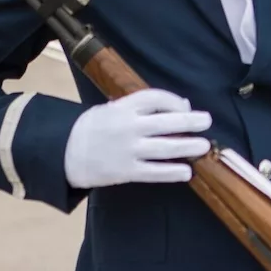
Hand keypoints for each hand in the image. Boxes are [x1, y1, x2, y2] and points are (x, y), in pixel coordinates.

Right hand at [64, 89, 211, 188]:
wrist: (63, 152)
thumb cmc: (96, 127)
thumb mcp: (114, 108)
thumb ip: (144, 107)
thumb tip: (182, 107)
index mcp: (123, 107)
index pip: (156, 98)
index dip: (175, 101)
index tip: (186, 106)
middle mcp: (128, 127)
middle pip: (166, 122)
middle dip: (190, 121)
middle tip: (207, 122)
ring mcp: (127, 150)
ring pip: (164, 148)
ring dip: (188, 147)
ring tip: (204, 147)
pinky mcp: (125, 171)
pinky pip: (154, 172)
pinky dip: (172, 172)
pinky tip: (187, 172)